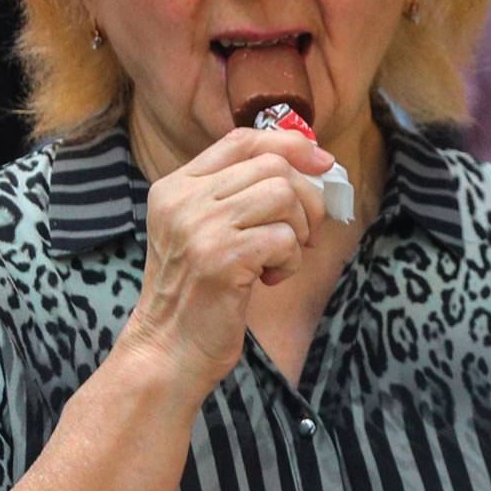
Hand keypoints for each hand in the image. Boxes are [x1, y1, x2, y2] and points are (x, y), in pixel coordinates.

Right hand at [119, 123, 336, 389]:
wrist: (168, 350)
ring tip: (279, 259)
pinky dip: (290, 261)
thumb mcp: (204, 231)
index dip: (289, 144)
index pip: (241, 140)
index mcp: (174, 187)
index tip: (322, 162)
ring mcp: (199, 226)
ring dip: (298, 231)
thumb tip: (311, 163)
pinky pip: (285, 237)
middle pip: (272, 165)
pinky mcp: (221, 256)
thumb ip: (239, 195)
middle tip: (301, 235)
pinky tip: (269, 280)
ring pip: (283, 195)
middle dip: (305, 199)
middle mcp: (183, 199)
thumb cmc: (197, 294)